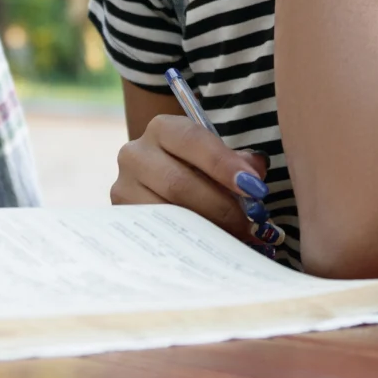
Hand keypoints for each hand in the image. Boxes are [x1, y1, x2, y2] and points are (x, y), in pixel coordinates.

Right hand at [110, 112, 269, 244]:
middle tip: (253, 224)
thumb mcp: (216, 156)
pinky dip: (189, 243)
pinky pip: (158, 234)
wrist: (157, 180)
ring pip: (167, 213)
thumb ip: (238, 161)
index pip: (193, 140)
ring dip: (208, 229)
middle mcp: (135, 154)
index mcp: (163, 129)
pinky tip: (213, 248)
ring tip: (238, 239)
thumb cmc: (196, 167)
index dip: (224, 164)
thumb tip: (254, 176)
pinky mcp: (122, 217)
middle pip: (178, 183)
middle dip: (221, 206)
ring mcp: (123, 187)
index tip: (254, 187)